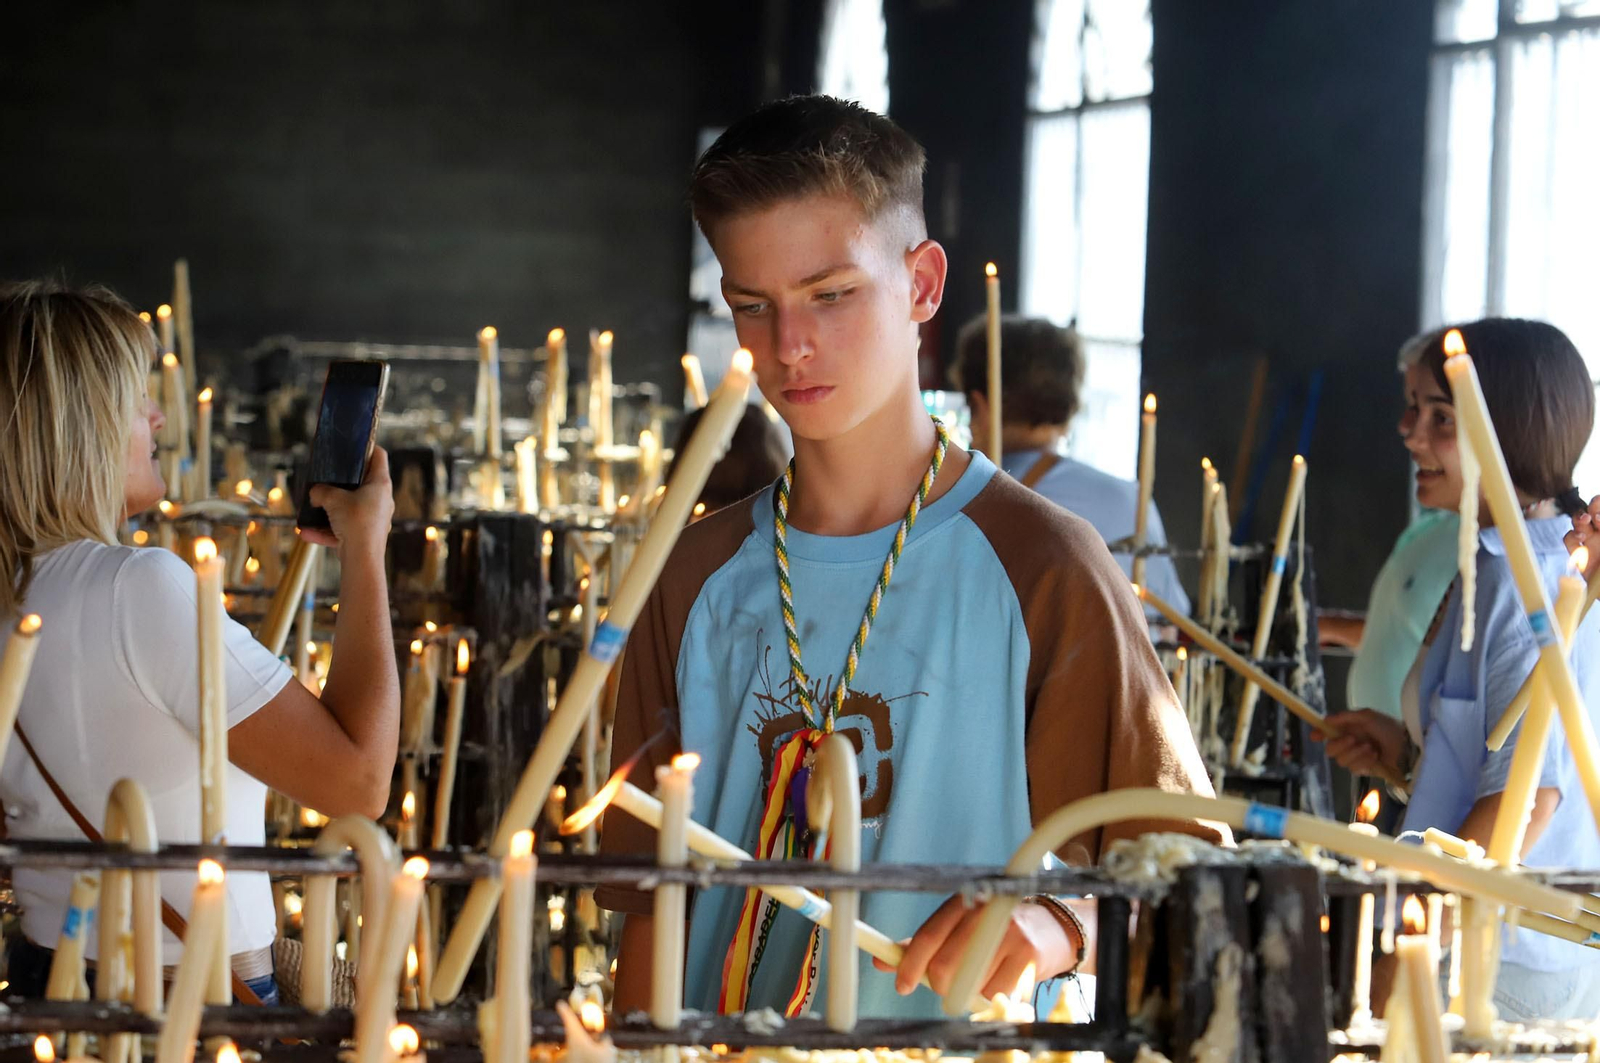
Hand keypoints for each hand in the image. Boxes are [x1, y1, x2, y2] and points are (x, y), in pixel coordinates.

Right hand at [301, 446, 393, 555]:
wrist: (362, 559)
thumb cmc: (355, 523)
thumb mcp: (333, 499)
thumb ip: (321, 491)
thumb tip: (315, 493)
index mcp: (380, 485)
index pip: (378, 456)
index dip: (366, 447)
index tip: (351, 446)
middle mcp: (381, 500)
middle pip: (362, 483)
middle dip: (341, 482)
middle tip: (325, 477)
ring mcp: (374, 519)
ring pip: (349, 508)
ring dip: (329, 509)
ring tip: (311, 506)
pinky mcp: (364, 536)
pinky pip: (343, 529)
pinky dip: (326, 530)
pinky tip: (305, 532)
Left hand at [871, 895, 1077, 999]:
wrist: (1054, 929)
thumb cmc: (997, 931)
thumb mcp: (960, 928)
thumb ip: (923, 945)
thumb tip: (881, 962)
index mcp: (962, 902)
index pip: (927, 936)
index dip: (910, 965)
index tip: (902, 986)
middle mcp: (983, 912)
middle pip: (945, 966)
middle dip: (940, 986)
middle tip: (948, 988)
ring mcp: (1008, 932)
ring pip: (969, 983)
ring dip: (968, 993)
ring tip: (982, 978)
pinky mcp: (1028, 955)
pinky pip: (996, 993)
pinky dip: (992, 998)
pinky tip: (1002, 983)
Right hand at [1313, 709, 1407, 777]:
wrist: (1406, 745)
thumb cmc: (1387, 728)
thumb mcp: (1367, 716)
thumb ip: (1345, 717)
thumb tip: (1325, 720)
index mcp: (1347, 729)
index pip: (1326, 732)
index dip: (1318, 734)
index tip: (1316, 736)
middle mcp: (1348, 743)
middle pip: (1330, 750)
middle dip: (1340, 745)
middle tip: (1353, 739)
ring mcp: (1355, 757)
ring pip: (1341, 760)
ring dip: (1355, 753)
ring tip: (1371, 747)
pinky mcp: (1363, 769)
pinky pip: (1354, 768)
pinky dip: (1364, 761)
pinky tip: (1374, 756)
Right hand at [1565, 496, 1599, 578]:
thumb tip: (1593, 528)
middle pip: (1595, 509)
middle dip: (1595, 507)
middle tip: (1596, 517)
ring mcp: (1591, 543)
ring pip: (1580, 522)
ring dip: (1581, 518)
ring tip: (1585, 521)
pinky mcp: (1578, 556)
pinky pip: (1569, 540)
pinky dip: (1572, 537)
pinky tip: (1580, 541)